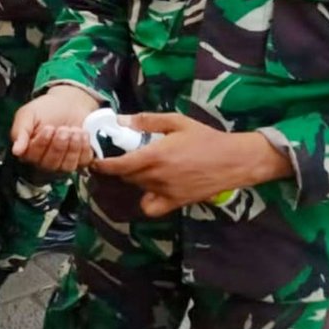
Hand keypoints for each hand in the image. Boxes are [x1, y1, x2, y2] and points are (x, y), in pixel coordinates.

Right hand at [10, 85, 101, 172]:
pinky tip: (82, 134)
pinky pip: (83, 162)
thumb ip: (19, 132)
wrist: (68, 103)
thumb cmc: (45, 109)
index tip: (48, 128)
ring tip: (74, 130)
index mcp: (28, 150)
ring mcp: (62, 163)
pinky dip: (84, 148)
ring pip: (66, 166)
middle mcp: (44, 160)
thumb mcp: (27, 114)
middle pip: (50, 164)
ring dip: (72, 147)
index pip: (32, 157)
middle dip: (58, 145)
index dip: (41, 144)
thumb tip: (16, 151)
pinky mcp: (80, 160)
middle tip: (63, 128)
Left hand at [89, 113, 292, 216]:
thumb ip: (148, 121)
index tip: (94, 161)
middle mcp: (156, 177)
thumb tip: (122, 121)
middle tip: (118, 158)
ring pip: (137, 188)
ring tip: (138, 168)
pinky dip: (145, 201)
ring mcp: (165, 192)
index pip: (118, 166)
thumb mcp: (176, 122)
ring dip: (133, 179)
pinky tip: (148, 190)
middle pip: (126, 177)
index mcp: (154, 156)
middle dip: (118, 168)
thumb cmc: (205, 138)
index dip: (102, 165)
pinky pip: (151, 207)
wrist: (233, 161)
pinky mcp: (175, 202)